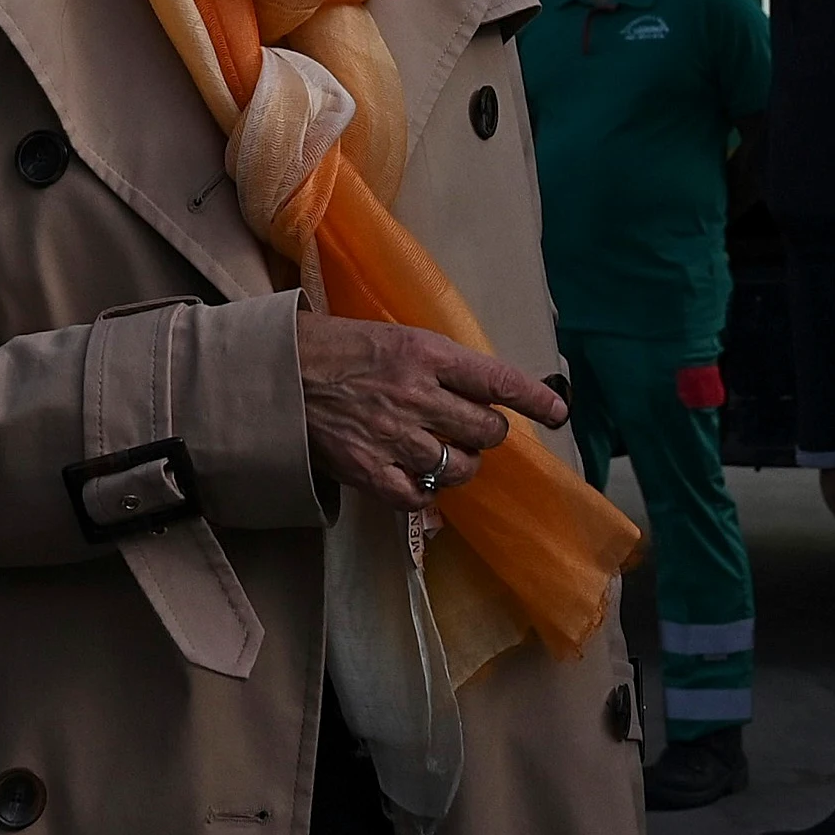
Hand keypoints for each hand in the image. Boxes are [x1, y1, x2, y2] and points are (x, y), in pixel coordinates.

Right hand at [295, 313, 568, 512]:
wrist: (276, 373)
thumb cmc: (333, 346)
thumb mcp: (394, 337)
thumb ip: (437, 365)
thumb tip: (479, 392)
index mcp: (425, 354)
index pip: (496, 379)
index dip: (534, 398)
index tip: (558, 411)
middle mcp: (417, 396)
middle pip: (486, 431)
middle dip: (488, 434)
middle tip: (473, 429)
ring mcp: (394, 438)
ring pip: (460, 468)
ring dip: (461, 465)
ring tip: (445, 455)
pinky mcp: (369, 471)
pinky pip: (418, 498)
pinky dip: (425, 495)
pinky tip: (419, 482)